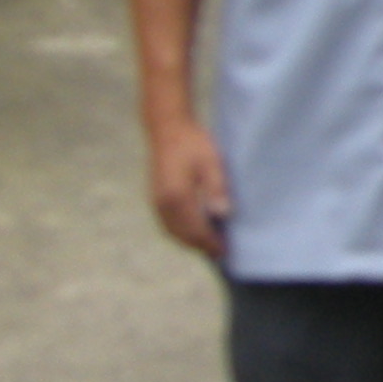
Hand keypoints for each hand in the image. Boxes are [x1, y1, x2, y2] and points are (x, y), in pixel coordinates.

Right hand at [144, 118, 230, 258]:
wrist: (168, 129)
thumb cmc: (194, 144)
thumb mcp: (212, 162)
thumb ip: (217, 188)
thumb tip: (223, 214)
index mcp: (177, 196)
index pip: (196, 230)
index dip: (211, 243)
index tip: (226, 251)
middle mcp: (163, 203)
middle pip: (183, 235)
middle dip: (201, 246)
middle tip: (221, 253)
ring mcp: (157, 201)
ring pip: (173, 232)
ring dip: (190, 242)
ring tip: (210, 246)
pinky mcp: (156, 198)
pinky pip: (168, 224)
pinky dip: (181, 233)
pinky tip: (194, 232)